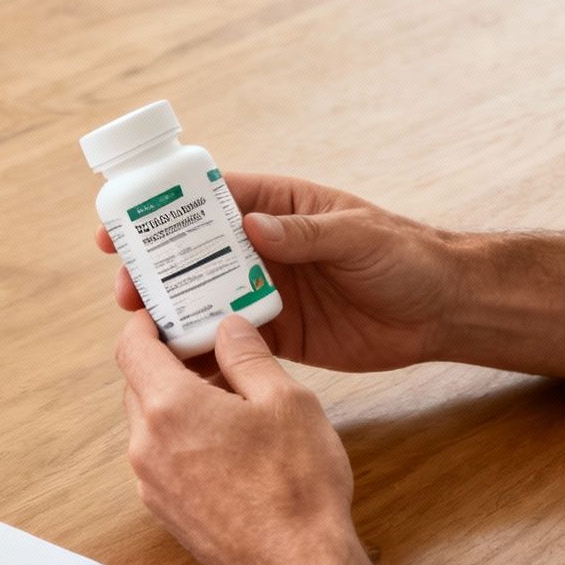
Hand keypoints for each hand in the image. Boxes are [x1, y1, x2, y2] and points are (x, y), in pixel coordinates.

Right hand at [96, 173, 455, 372]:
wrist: (442, 310)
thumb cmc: (406, 256)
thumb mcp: (357, 236)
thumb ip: (304, 234)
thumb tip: (250, 226)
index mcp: (280, 209)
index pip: (211, 199)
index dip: (164, 208)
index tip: (122, 223)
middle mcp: (266, 248)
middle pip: (196, 253)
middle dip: (155, 268)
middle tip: (126, 288)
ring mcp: (270, 291)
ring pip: (207, 298)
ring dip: (173, 310)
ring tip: (142, 329)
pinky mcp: (281, 335)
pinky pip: (233, 341)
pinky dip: (206, 351)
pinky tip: (178, 364)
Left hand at [116, 313, 360, 564]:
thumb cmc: (296, 487)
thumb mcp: (286, 401)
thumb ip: (249, 355)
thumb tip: (228, 326)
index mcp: (170, 408)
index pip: (132, 346)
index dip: (148, 322)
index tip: (171, 312)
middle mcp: (147, 445)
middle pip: (139, 383)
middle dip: (170, 360)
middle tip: (213, 348)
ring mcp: (152, 483)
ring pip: (152, 423)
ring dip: (180, 402)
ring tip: (231, 397)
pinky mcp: (166, 510)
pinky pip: (163, 457)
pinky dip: (184, 438)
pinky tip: (230, 441)